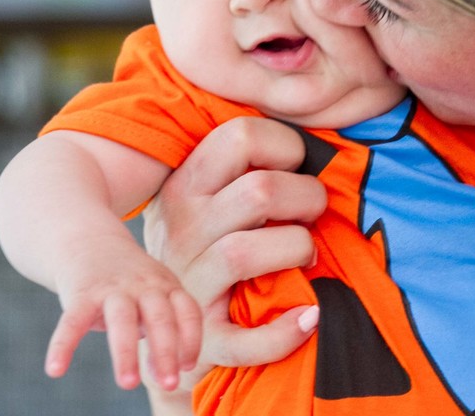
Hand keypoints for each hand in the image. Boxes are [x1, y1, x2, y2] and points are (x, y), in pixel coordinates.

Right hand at [45, 232, 201, 390]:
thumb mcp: (153, 297)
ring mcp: (112, 288)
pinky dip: (62, 345)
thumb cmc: (130, 283)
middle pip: (160, 317)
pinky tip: (54, 370)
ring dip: (127, 353)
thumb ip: (163, 333)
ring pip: (122, 320)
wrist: (88, 240)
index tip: (187, 365)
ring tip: (128, 384)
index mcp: (166, 286)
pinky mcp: (81, 293)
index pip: (187, 311)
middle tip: (170, 384)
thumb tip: (164, 377)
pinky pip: (72, 321)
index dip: (191, 338)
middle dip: (166, 351)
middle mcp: (143, 286)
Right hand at [139, 117, 327, 389]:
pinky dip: (284, 331)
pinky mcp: (206, 339)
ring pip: (247, 251)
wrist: (162, 330)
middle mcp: (183, 229)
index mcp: (185, 185)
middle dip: (307, 197)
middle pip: (259, 191)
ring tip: (307, 253)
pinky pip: (246, 339)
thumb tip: (312, 142)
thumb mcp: (205, 200)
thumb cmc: (204, 248)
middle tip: (312, 211)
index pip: (240, 136)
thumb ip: (242, 169)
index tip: (296, 165)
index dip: (286, 145)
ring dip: (298, 248)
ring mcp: (190, 284)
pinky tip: (310, 316)